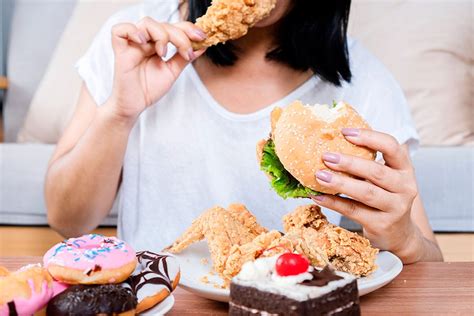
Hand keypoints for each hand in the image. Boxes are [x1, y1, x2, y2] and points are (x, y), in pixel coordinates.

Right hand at [107, 17, 206, 120]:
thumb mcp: (172, 71)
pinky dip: (133, 31)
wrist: (135, 105)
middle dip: (180, 35)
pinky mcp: (120, 51)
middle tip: (186, 51)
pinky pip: (119, 30)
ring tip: (163, 53)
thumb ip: (184, 57)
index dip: (187, 28)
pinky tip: (144, 43)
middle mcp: (145, 41)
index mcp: (157, 44)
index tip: (201, 37)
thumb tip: (202, 46)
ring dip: (161, 34)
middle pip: (163, 24)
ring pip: (146, 23)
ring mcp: (132, 44)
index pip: (173, 27)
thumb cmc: (149, 89)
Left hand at [311, 128, 421, 261]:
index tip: (345, 132)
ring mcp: (395, 208)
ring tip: (319, 175)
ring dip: (340, 183)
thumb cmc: (385, 198)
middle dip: (349, 163)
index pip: (392, 147)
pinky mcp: (381, 225)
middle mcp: (405, 188)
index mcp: (405, 169)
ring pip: (366, 192)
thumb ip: (367, 163)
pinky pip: (353, 211)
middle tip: (326, 156)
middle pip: (376, 171)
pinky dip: (334, 203)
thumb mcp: (385, 179)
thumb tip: (330, 145)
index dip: (369, 137)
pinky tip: (318, 196)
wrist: (399, 235)